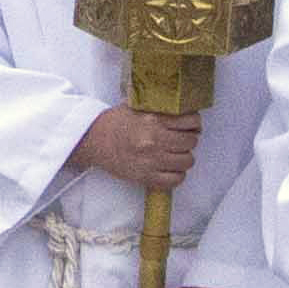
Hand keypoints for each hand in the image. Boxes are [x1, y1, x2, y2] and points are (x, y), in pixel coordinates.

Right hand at [68, 106, 204, 193]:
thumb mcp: (137, 107)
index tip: (191, 126)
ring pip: (186, 162)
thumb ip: (159, 109)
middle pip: (191, 142)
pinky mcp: (146, 177)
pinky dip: (176, 175)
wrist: (93, 141)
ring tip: (175, 155)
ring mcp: (151, 160)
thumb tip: (184, 111)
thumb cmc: (115, 122)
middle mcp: (155, 139)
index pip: (191, 121)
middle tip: (182, 140)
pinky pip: (175, 180)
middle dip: (189, 140)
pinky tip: (170, 169)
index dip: (195, 124)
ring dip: (184, 158)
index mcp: (154, 119)